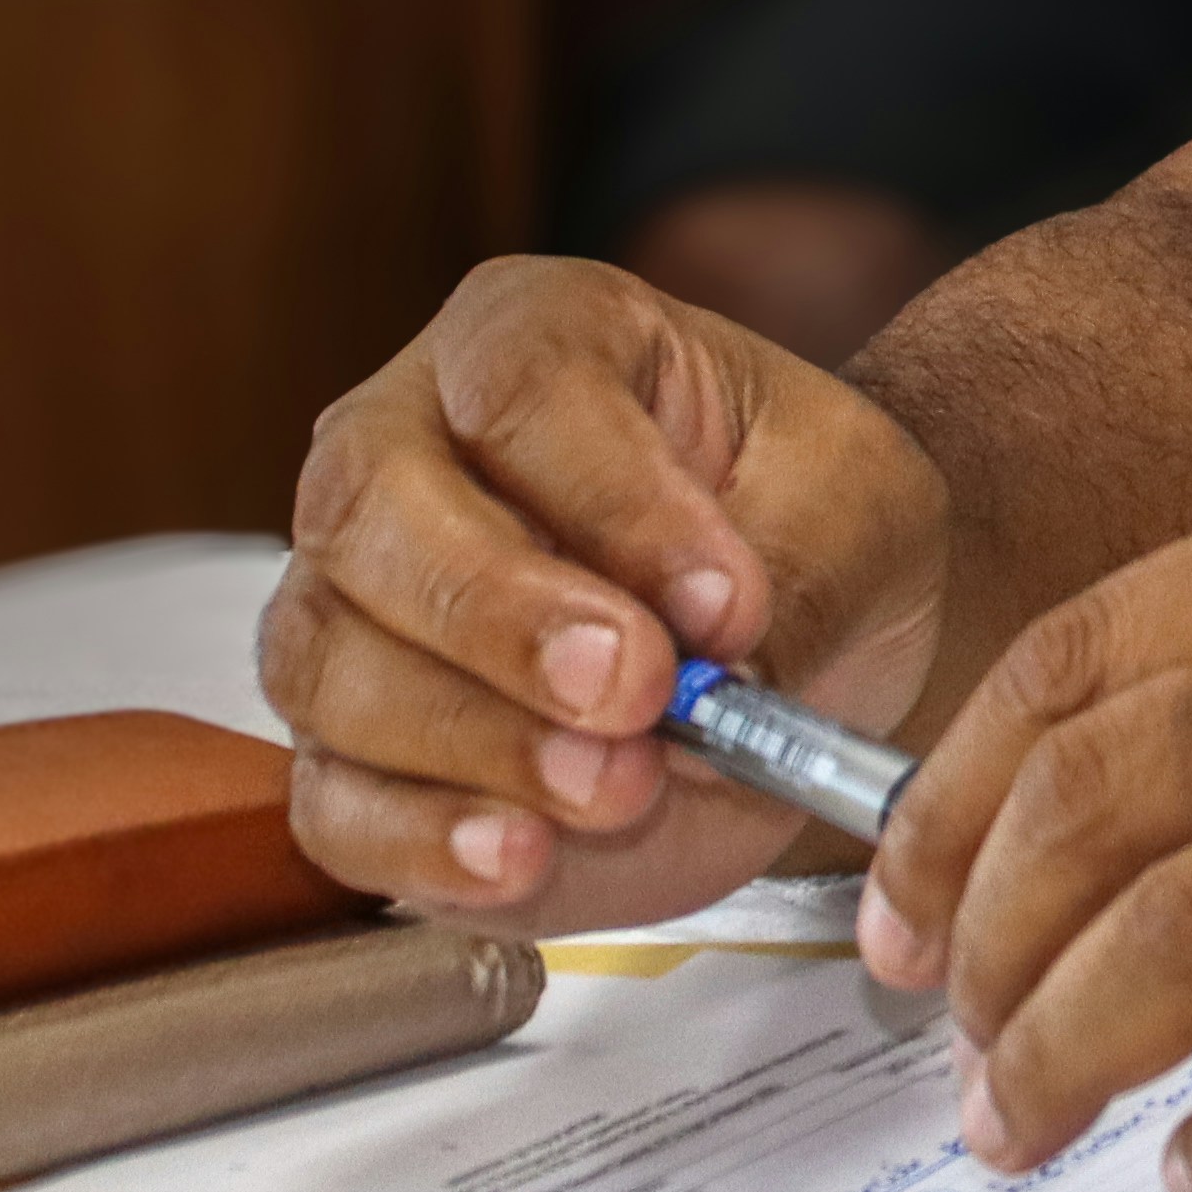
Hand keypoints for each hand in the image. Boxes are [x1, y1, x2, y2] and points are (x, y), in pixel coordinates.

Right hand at [262, 257, 950, 926]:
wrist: (804, 639)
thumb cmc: (813, 522)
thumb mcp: (862, 504)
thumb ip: (799, 562)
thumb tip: (719, 659)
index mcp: (532, 334)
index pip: (524, 389)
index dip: (615, 501)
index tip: (723, 604)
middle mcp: (403, 446)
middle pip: (373, 511)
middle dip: (503, 618)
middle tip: (637, 695)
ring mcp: (351, 600)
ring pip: (329, 661)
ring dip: (474, 741)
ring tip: (619, 786)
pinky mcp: (350, 748)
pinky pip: (333, 798)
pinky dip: (420, 839)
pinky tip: (519, 857)